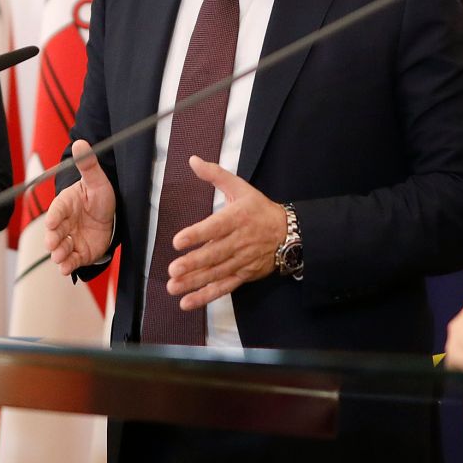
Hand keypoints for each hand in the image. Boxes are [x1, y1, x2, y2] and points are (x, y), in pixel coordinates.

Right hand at [44, 140, 115, 274]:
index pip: (57, 209)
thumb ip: (88, 164)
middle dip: (53, 239)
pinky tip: (66, 269)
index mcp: (66, 204)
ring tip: (59, 259)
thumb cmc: (99, 195)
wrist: (111, 216)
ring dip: (59, 254)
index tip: (51, 222)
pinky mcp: (80, 252)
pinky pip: (72, 260)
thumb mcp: (98, 180)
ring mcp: (71, 238)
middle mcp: (64, 223)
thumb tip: (80, 142)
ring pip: (61, 248)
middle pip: (55, 232)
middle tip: (52, 244)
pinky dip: (68, 265)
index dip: (54, 216)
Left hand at [166, 157, 287, 310]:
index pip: (216, 227)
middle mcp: (240, 241)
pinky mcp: (244, 275)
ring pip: (217, 273)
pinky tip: (188, 302)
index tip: (177, 241)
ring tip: (174, 287)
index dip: (197, 234)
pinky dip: (206, 296)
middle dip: (194, 263)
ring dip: (194, 282)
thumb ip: (215, 175)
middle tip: (173, 269)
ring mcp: (242, 260)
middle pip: (215, 254)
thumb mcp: (241, 187)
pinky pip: (224, 287)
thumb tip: (193, 160)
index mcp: (238, 218)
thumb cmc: (259, 209)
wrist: (288, 233)